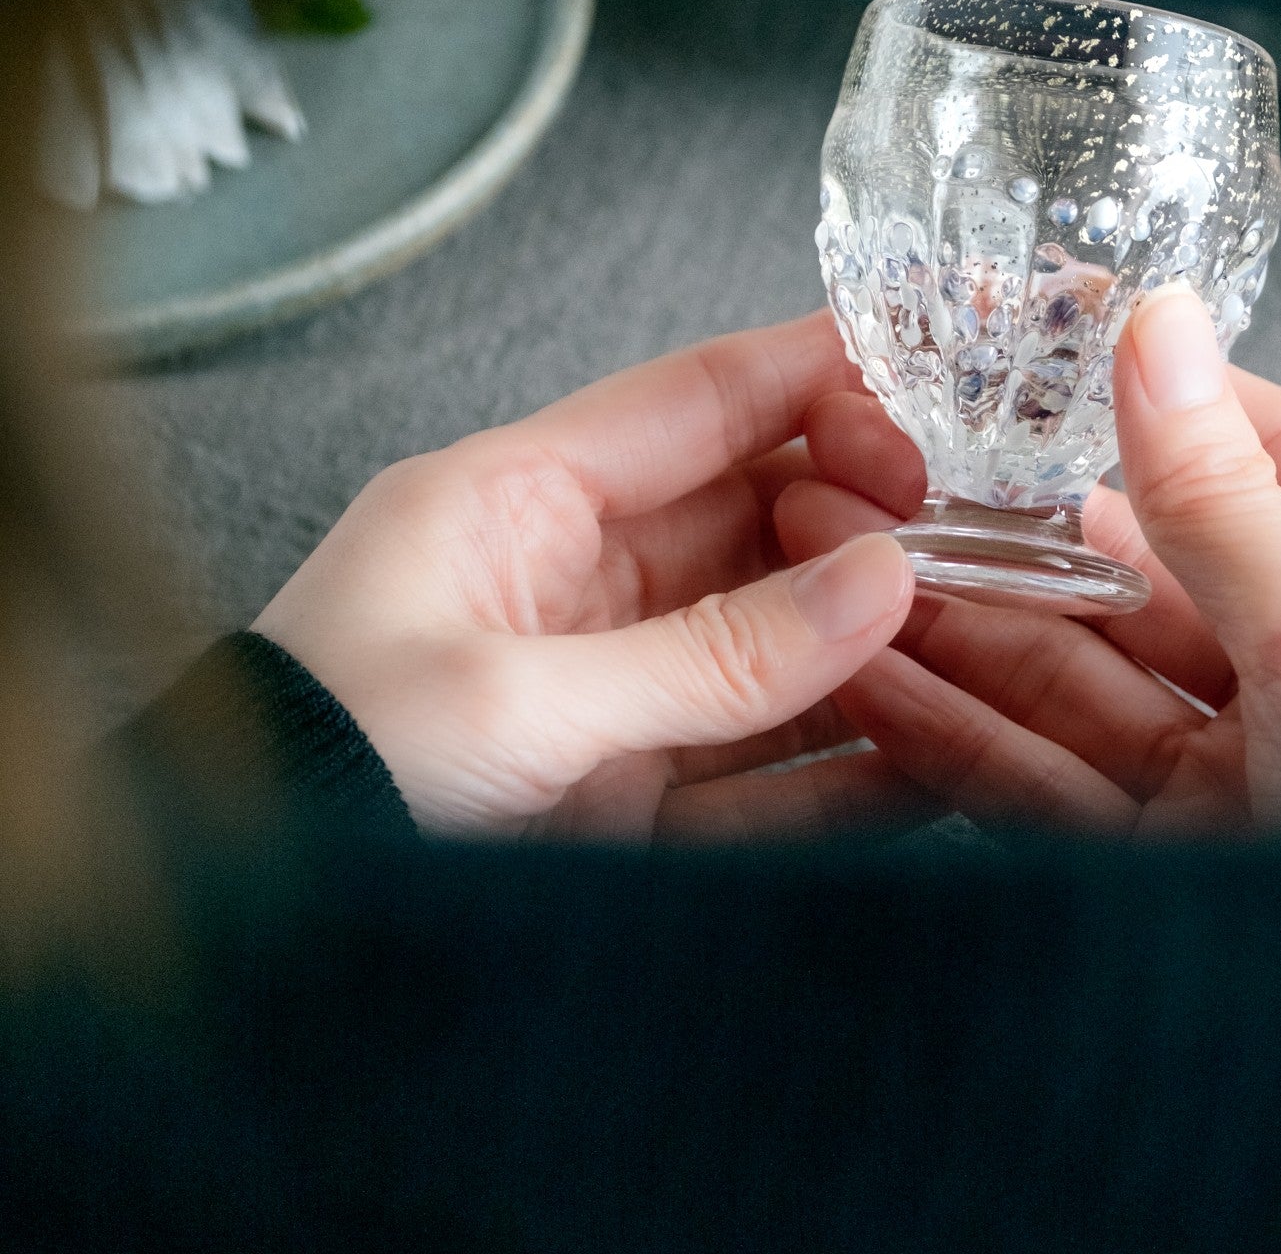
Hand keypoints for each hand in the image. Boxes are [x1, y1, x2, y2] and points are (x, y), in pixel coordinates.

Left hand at [253, 311, 928, 838]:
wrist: (239, 955)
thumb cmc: (319, 783)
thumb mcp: (510, 702)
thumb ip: (711, 653)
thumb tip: (887, 584)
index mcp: (520, 500)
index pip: (702, 402)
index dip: (822, 383)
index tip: (933, 398)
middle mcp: (578, 582)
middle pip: (762, 521)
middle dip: (870, 527)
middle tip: (975, 539)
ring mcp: (612, 694)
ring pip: (779, 647)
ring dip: (874, 648)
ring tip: (983, 641)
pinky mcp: (629, 803)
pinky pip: (765, 774)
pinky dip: (848, 772)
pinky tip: (932, 762)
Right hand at [780, 283, 1280, 848]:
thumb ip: (1222, 501)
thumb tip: (1162, 328)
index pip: (1278, 464)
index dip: (1166, 407)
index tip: (1054, 353)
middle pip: (1154, 578)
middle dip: (1025, 533)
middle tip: (904, 476)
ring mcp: (1246, 782)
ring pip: (1083, 682)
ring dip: (971, 629)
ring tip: (856, 569)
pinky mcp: (1173, 870)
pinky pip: (1053, 781)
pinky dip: (962, 736)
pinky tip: (875, 683)